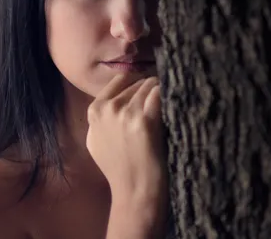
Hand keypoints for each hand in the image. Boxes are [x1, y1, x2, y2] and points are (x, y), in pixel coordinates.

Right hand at [86, 72, 167, 229]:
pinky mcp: (145, 120)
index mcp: (95, 110)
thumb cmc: (117, 168)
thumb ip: (100, 117)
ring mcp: (126, 113)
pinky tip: (176, 101)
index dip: (135, 82)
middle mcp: (108, 108)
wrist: (133, 189)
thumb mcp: (95, 140)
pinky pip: (160, 95)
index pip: (119, 80)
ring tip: (172, 101)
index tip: (147, 88)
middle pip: (137, 83)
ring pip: (150, 86)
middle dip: (149, 88)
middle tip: (161, 99)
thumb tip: (111, 99)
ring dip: (161, 92)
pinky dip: (168, 96)